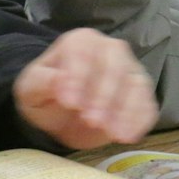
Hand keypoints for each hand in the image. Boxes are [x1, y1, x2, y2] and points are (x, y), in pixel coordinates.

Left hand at [13, 28, 157, 149]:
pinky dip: (140, 120)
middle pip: (115, 66)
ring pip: (136, 84)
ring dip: (125, 110)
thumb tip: (59, 80)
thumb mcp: (31, 89)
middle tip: (90, 121)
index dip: (78, 76)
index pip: (83, 52)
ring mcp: (130, 70)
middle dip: (104, 95)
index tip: (69, 103)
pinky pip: (147, 104)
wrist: (61, 115)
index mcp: (80, 42)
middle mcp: (110, 50)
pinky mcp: (142, 94)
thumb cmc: (46, 95)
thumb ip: (42, 82)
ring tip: (111, 134)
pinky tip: (127, 136)